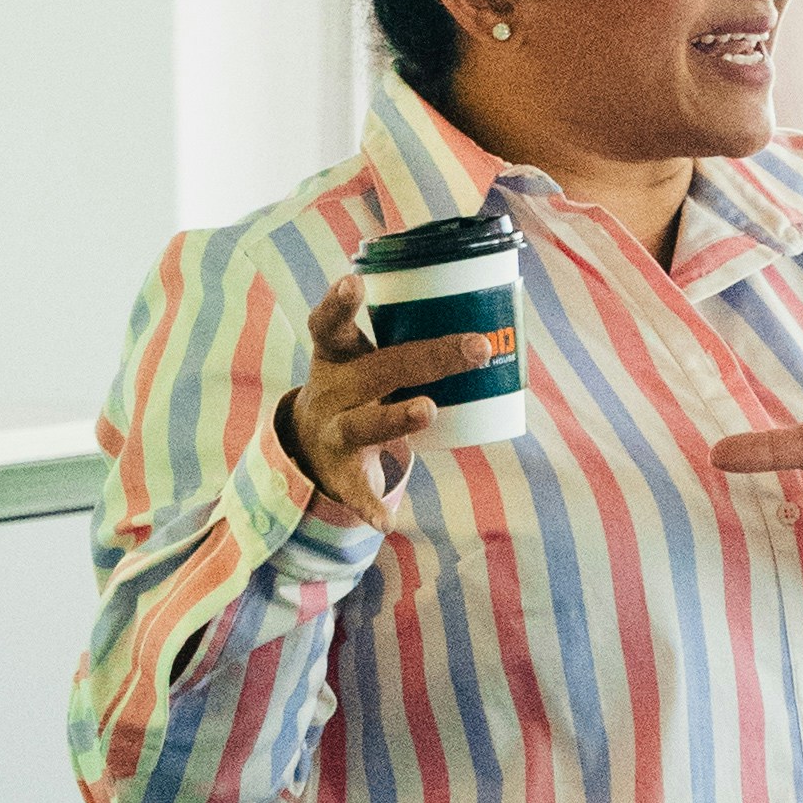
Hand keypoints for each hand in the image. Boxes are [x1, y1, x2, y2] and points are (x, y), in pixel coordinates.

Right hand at [275, 270, 494, 529]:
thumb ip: (410, 337)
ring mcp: (333, 433)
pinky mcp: (340, 475)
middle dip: (430, 358)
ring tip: (427, 410)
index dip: (339, 305)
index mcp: (337, 356)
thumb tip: (493, 308)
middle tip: (478, 348)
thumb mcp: (365, 358)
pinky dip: (368, 506)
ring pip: (363, 425)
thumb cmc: (357, 387)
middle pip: (378, 370)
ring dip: (395, 418)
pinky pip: (355, 490)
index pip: (330, 326)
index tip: (354, 282)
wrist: (310, 446)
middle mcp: (331, 391)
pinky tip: (385, 520)